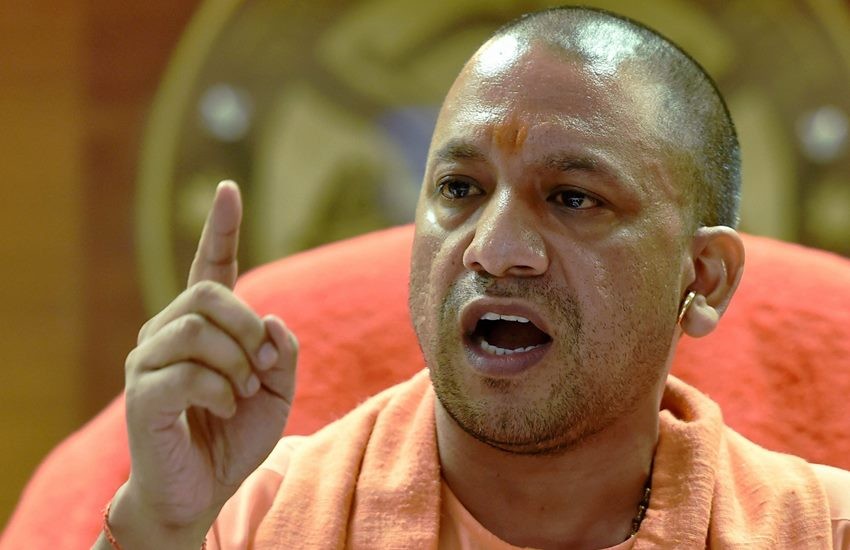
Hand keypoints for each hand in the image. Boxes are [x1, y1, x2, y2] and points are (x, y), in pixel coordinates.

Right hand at [102, 181, 296, 546]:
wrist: (201, 490)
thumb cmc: (234, 436)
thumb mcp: (277, 391)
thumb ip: (283, 352)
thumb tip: (272, 319)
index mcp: (203, 327)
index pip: (211, 266)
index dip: (222, 228)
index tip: (229, 190)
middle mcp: (168, 333)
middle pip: (209, 294)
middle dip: (247, 328)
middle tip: (259, 368)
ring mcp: (148, 360)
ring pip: (199, 329)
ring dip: (236, 364)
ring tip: (240, 394)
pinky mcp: (141, 392)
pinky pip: (190, 372)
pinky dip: (221, 392)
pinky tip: (222, 409)